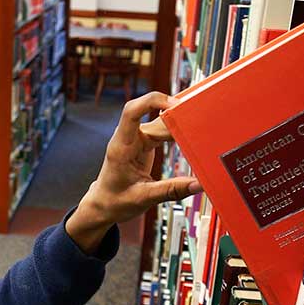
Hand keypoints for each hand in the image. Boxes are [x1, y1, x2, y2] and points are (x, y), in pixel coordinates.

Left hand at [65, 92, 202, 252]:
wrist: (104, 203)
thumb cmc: (116, 200)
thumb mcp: (144, 198)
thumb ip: (171, 190)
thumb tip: (197, 185)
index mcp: (121, 147)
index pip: (132, 112)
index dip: (152, 101)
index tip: (175, 104)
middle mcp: (129, 138)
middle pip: (154, 116)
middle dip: (177, 114)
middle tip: (199, 120)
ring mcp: (137, 138)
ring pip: (162, 122)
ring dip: (179, 122)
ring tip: (198, 128)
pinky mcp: (145, 142)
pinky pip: (163, 130)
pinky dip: (177, 130)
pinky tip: (190, 133)